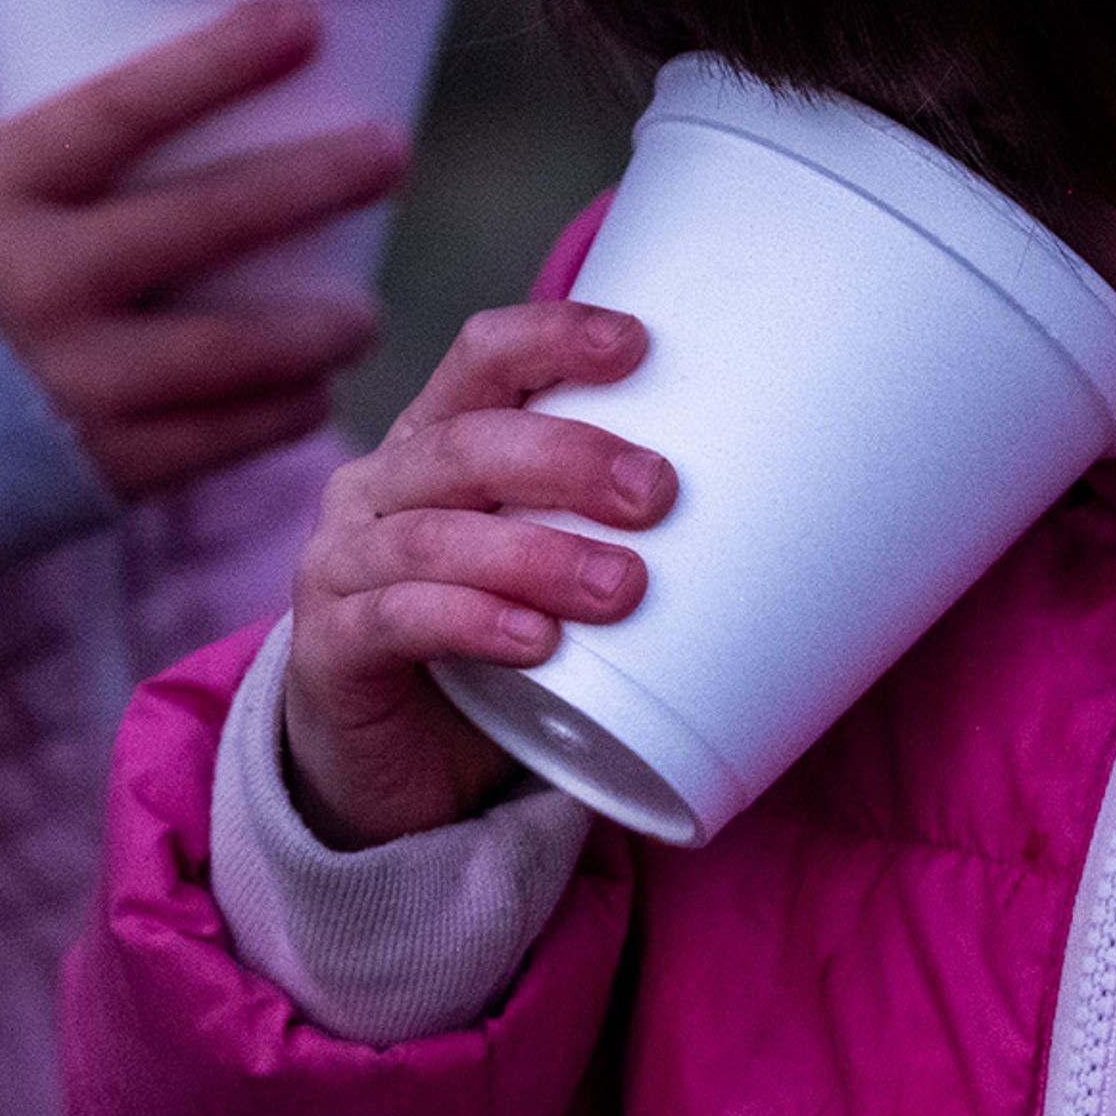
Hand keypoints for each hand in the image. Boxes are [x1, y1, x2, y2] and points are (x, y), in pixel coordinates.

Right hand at [0, 0, 403, 497]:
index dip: (215, 63)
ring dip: (318, 327)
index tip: (303, 22)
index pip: (119, 110)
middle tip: (390, 151)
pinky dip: (278, 414)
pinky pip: (216, 440)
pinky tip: (314, 392)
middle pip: (204, 222)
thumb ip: (46, 132)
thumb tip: (176, 62)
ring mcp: (70, 382)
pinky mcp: (98, 467)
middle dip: (314, 181)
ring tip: (365, 310)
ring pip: (231, 352)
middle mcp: (35, 284)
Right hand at [282, 301, 674, 846]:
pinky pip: (396, 620)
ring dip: (536, 554)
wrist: (396, 776)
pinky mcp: (330, 651)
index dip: (551, 338)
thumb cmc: (495, 652)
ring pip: (434, 538)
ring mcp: (341, 567)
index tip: (637, 346)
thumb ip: (616, 526)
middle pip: (464, 444)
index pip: (481, 359)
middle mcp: (377, 489)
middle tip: (656, 493)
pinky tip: (535, 642)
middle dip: (566, 457)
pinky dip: (471, 623)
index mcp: (433, 443)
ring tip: (623, 588)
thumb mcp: (553, 568)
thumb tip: (785, 501)